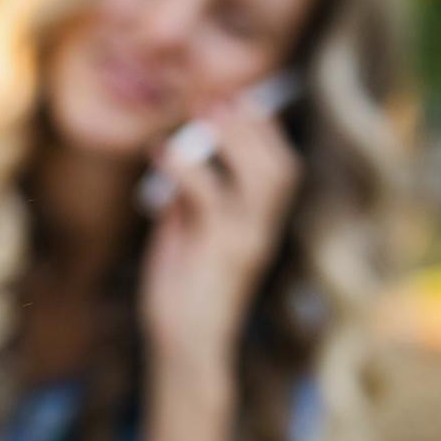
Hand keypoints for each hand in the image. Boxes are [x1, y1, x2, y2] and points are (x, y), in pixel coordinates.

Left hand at [139, 98, 300, 373]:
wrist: (186, 345)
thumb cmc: (184, 292)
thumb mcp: (185, 237)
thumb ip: (188, 201)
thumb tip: (177, 157)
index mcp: (258, 224)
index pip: (280, 167)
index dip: (264, 129)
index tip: (236, 96)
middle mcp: (261, 231)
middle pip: (279, 167)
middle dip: (251, 125)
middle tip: (217, 95)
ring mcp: (245, 243)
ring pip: (259, 179)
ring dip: (230, 139)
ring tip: (200, 112)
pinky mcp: (218, 255)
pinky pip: (207, 199)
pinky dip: (184, 168)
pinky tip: (160, 150)